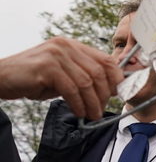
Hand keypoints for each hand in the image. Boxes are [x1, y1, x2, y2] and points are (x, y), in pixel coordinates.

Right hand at [0, 37, 123, 119]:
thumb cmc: (31, 79)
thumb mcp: (60, 74)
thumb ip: (80, 76)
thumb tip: (106, 90)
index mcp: (72, 46)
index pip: (105, 59)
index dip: (116, 77)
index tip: (118, 94)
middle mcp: (66, 47)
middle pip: (98, 71)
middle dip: (105, 94)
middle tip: (104, 109)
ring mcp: (56, 55)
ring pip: (86, 82)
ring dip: (93, 102)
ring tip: (93, 115)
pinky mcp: (47, 67)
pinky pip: (71, 89)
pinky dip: (78, 103)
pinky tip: (79, 112)